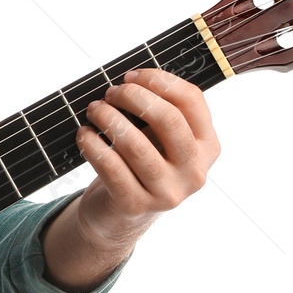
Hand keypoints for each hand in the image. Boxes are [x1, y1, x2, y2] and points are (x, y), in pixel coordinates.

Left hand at [42, 68, 220, 289]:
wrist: (120, 216)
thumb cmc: (139, 165)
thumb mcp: (160, 139)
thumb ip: (157, 112)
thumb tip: (130, 79)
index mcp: (207, 146)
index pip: (191, 100)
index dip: (158, 80)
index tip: (130, 76)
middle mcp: (194, 171)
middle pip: (168, 119)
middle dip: (133, 97)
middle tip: (110, 93)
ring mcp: (168, 192)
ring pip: (136, 144)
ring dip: (109, 118)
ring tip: (94, 110)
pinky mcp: (137, 205)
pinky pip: (111, 167)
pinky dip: (93, 145)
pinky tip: (84, 134)